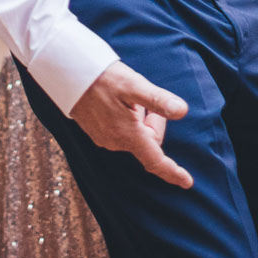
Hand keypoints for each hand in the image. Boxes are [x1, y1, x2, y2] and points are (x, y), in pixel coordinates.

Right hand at [69, 61, 191, 188]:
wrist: (69, 74)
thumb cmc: (104, 78)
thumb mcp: (134, 85)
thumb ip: (158, 101)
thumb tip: (183, 111)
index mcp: (127, 135)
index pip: (155, 160)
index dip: (172, 172)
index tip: (187, 182)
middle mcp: (115, 142)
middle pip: (148, 143)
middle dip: (154, 123)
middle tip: (144, 100)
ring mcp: (104, 139)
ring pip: (136, 136)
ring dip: (140, 120)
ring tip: (129, 98)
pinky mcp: (97, 132)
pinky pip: (123, 132)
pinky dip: (129, 120)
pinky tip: (120, 102)